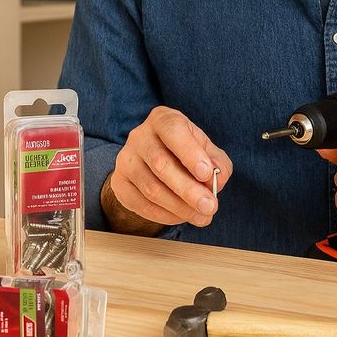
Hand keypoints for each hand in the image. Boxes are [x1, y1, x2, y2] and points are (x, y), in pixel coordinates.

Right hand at [105, 106, 232, 232]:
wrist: (154, 161)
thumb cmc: (184, 151)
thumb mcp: (205, 149)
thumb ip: (217, 162)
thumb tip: (217, 179)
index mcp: (162, 119)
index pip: (173, 130)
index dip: (190, 153)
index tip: (206, 174)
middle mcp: (139, 136)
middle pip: (160, 163)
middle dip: (188, 189)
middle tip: (210, 206)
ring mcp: (126, 159)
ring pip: (151, 188)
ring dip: (180, 207)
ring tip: (202, 217)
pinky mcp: (119, 183)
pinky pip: (141, 204)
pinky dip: (165, 215)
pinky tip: (181, 216)